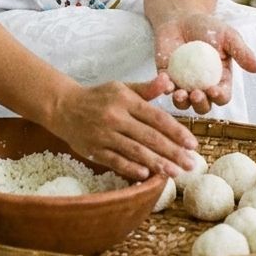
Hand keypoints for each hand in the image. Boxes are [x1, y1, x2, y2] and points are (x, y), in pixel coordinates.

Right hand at [51, 74, 199, 182]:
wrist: (63, 106)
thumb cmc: (98, 97)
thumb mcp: (121, 88)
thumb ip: (146, 89)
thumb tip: (168, 80)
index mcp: (125, 99)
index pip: (156, 118)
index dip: (176, 132)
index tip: (192, 144)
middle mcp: (115, 117)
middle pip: (149, 137)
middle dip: (173, 152)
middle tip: (191, 164)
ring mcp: (103, 134)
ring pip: (135, 151)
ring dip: (157, 163)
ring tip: (175, 173)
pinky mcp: (93, 149)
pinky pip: (115, 161)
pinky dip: (131, 168)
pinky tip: (146, 175)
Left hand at [153, 12, 255, 114]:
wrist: (181, 17)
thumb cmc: (208, 27)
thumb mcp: (228, 36)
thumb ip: (241, 52)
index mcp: (220, 80)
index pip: (222, 96)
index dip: (219, 97)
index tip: (214, 90)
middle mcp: (202, 86)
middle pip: (203, 105)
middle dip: (200, 104)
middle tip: (196, 93)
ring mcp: (183, 84)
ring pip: (183, 103)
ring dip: (182, 102)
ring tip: (179, 93)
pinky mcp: (166, 78)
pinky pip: (165, 89)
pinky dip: (164, 88)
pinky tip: (165, 81)